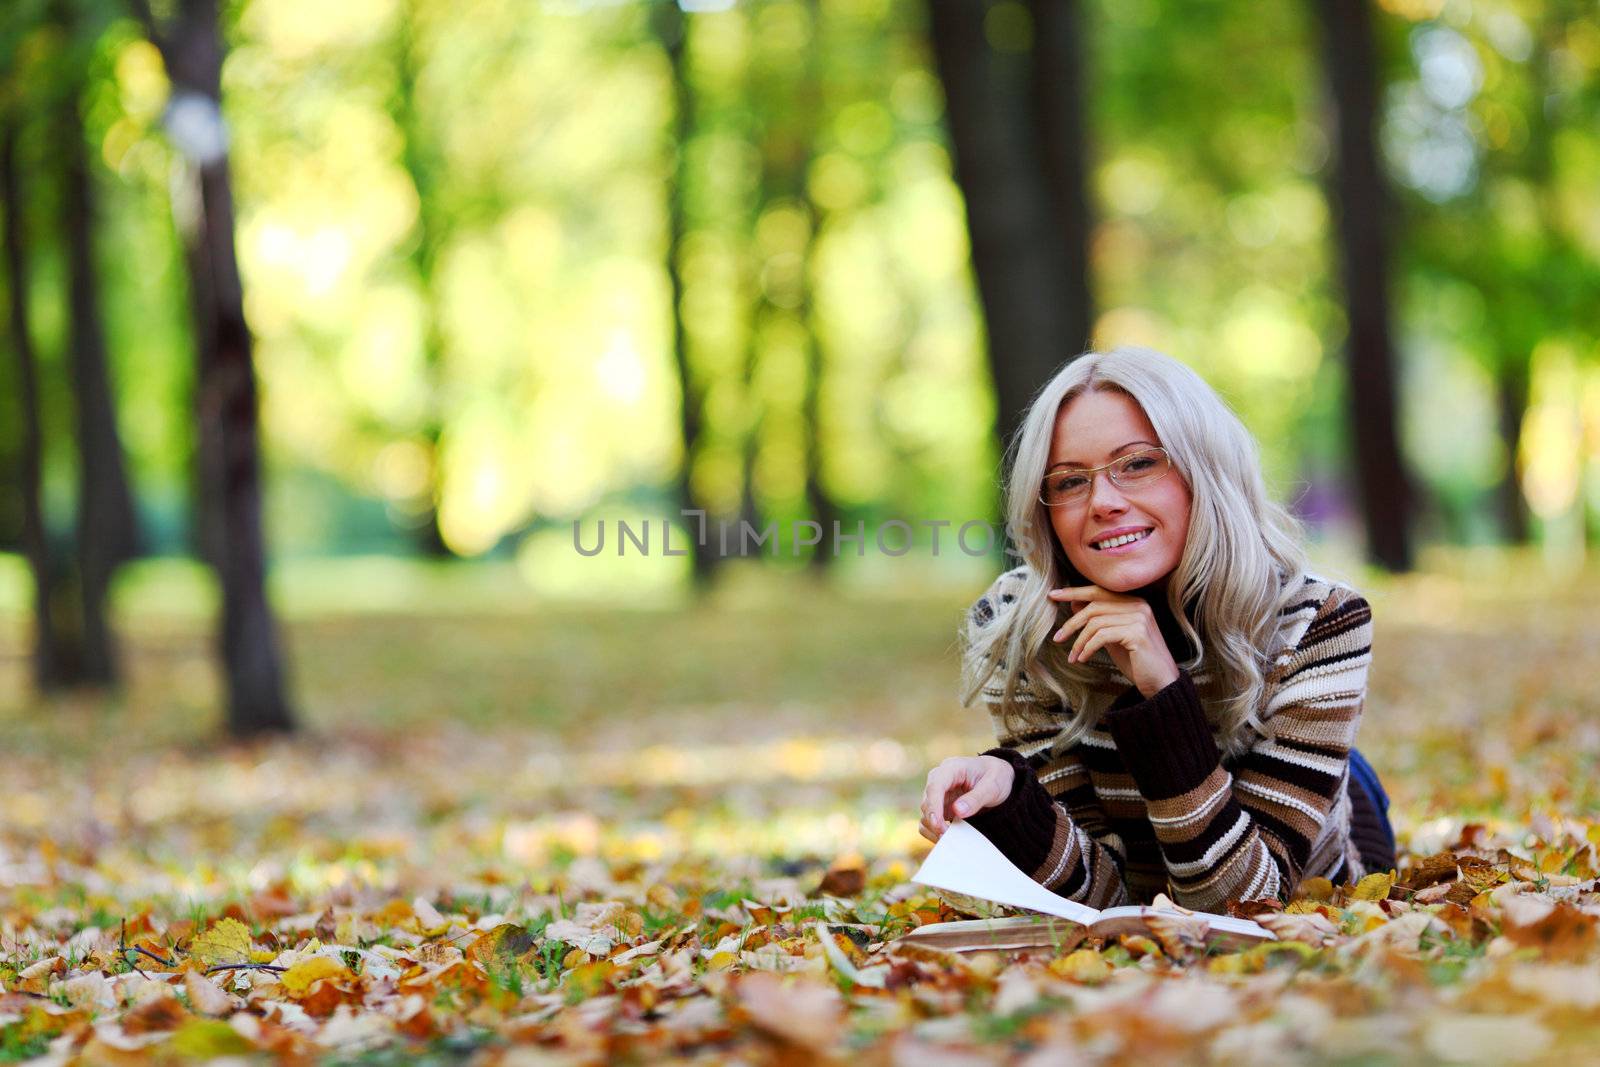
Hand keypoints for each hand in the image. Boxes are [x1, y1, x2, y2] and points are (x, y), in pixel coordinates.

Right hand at [919, 755, 1014, 841]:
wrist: (1000, 777)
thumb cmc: (996, 777)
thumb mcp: (993, 786)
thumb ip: (976, 798)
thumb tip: (957, 811)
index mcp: (951, 768)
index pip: (935, 787)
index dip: (934, 807)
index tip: (939, 825)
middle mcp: (939, 780)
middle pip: (927, 802)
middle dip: (935, 822)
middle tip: (949, 838)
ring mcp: (938, 794)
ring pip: (925, 814)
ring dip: (934, 829)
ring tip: (951, 840)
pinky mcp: (940, 807)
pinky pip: (929, 821)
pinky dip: (934, 831)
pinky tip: (948, 838)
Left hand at [1047, 584, 1180, 697]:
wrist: (1161, 683)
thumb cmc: (1137, 661)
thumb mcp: (1113, 637)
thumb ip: (1098, 620)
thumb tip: (1074, 602)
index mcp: (1134, 602)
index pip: (1099, 591)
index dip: (1074, 592)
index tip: (1053, 595)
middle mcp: (1138, 605)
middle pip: (1094, 606)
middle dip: (1072, 622)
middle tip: (1058, 637)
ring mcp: (1139, 618)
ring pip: (1095, 622)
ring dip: (1079, 642)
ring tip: (1073, 657)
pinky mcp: (1137, 633)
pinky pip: (1102, 636)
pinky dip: (1088, 647)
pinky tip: (1083, 658)